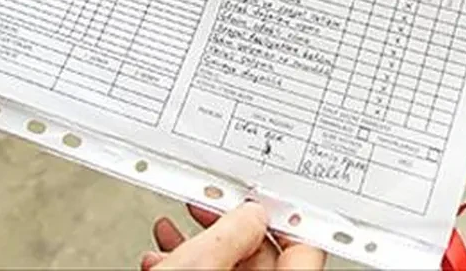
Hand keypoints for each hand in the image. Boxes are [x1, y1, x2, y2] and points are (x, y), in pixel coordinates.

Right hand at [141, 203, 323, 270]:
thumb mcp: (197, 270)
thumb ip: (230, 236)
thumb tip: (249, 215)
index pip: (304, 250)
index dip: (281, 219)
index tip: (259, 201)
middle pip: (263, 262)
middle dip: (228, 232)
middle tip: (205, 211)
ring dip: (200, 250)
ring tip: (172, 236)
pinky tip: (161, 260)